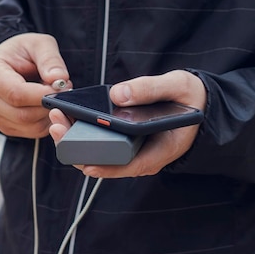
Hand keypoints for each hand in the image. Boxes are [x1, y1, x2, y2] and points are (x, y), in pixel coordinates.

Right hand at [0, 33, 70, 137]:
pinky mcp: (5, 126)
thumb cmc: (21, 51)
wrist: (10, 62)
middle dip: (49, 105)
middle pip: (22, 114)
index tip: (62, 87)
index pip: (16, 93)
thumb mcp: (39, 44)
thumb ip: (50, 59)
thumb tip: (59, 79)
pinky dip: (46, 121)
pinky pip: (32, 131)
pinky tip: (47, 105)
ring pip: (29, 126)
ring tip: (54, 94)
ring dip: (49, 114)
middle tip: (64, 89)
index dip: (42, 94)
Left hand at [49, 70, 206, 177]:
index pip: (130, 166)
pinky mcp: (122, 139)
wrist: (198, 101)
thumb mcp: (177, 86)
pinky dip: (81, 130)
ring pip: (98, 152)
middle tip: (57, 126)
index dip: (106, 167)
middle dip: (78, 146)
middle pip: (106, 160)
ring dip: (74, 138)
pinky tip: (65, 116)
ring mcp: (131, 149)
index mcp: (161, 149)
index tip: (84, 163)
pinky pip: (98, 140)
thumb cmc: (190, 97)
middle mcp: (142, 155)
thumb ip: (150, 89)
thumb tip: (118, 95)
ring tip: (56, 118)